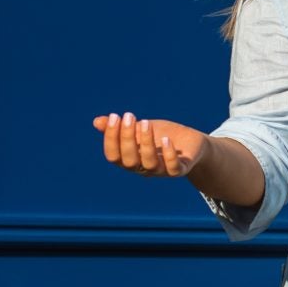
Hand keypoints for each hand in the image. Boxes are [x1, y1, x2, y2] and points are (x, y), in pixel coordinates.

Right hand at [92, 111, 206, 177]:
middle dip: (127, 138)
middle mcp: (143, 168)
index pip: (113, 156)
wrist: (190, 143)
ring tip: (147, 123)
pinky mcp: (181, 169)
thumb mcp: (140, 129)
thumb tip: (97, 122)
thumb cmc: (161, 135)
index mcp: (130, 160)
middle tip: (129, 116)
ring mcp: (162, 170)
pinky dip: (169, 155)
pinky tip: (166, 139)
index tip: (114, 116)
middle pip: (130, 161)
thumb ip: (121, 128)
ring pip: (150, 164)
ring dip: (146, 143)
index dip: (111, 138)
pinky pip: (174, 168)